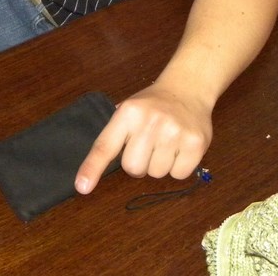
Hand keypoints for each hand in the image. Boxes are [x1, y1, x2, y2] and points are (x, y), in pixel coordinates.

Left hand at [74, 85, 212, 193]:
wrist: (187, 89)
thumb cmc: (152, 104)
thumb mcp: (129, 109)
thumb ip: (115, 135)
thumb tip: (94, 172)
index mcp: (128, 112)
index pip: (105, 145)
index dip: (92, 168)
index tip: (82, 187)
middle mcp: (150, 121)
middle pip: (132, 168)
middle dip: (138, 164)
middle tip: (147, 145)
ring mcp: (174, 132)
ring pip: (156, 174)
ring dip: (159, 164)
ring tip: (166, 142)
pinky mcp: (195, 144)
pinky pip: (178, 175)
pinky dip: (177, 167)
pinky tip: (180, 147)